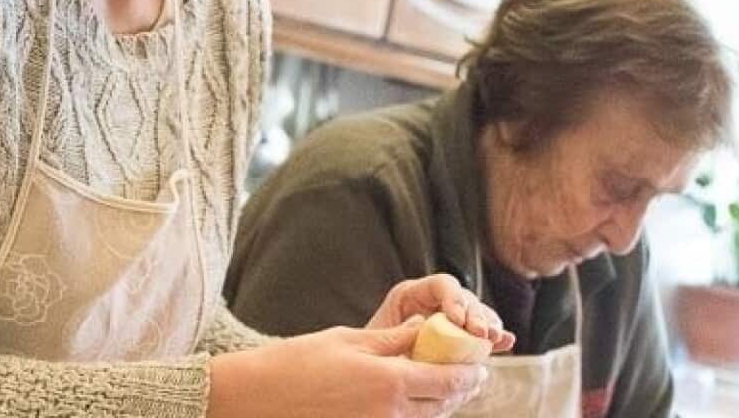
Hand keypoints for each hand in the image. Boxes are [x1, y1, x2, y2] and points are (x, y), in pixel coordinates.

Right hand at [208, 318, 487, 417]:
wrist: (259, 398)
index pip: (449, 381)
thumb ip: (393, 339)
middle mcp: (391, 413)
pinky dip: (414, 414)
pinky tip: (409, 400)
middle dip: (461, 389)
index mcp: (390, 382)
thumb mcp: (349, 339)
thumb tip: (425, 329)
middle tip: (467, 374)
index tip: (479, 364)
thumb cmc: (299, 361)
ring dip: (440, 403)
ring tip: (443, 386)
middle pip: (443, 405)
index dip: (470, 373)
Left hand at [366, 274, 515, 353]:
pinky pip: (483, 336)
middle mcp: (435, 303)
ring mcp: (452, 321)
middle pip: (465, 299)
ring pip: (479, 315)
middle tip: (480, 333)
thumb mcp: (382, 340)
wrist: (374, 375)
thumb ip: (402, 332)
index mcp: (412, 295)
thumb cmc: (371, 354)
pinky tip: (507, 343)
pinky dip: (496, 340)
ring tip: (493, 340)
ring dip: (489, 326)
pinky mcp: (462, 340)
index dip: (453, 298)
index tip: (458, 320)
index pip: (441, 285)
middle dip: (476, 315)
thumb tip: (423, 326)